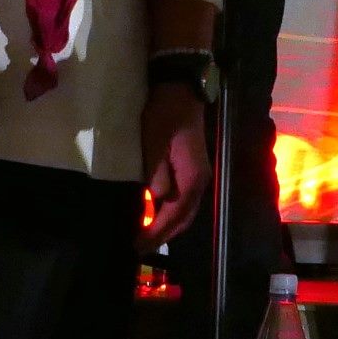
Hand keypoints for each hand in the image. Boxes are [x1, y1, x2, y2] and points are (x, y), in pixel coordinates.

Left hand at [141, 82, 210, 241]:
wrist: (180, 91)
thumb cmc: (164, 115)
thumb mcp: (155, 141)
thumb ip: (156, 172)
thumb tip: (157, 198)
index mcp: (191, 178)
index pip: (174, 215)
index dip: (156, 233)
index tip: (137, 245)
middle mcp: (200, 182)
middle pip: (184, 219)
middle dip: (163, 236)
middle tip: (139, 247)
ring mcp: (199, 176)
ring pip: (185, 212)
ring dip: (168, 227)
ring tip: (146, 237)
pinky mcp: (193, 169)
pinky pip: (184, 201)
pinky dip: (171, 214)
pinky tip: (156, 214)